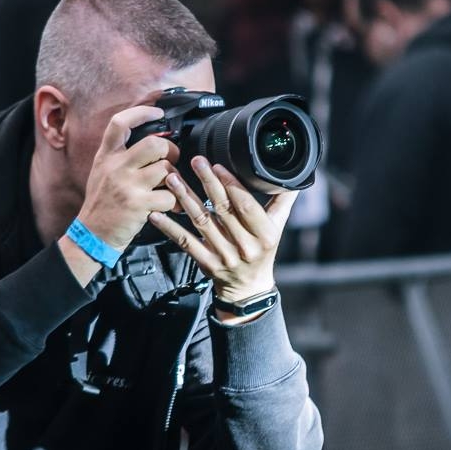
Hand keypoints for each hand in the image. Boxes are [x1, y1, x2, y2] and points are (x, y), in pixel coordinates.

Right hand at [76, 105, 180, 250]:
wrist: (93, 234)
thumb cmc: (101, 204)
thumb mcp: (101, 172)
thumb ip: (119, 155)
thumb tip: (150, 140)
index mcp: (106, 156)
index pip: (120, 123)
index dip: (141, 112)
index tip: (158, 113)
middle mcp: (115, 167)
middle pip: (154, 144)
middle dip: (170, 151)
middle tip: (170, 160)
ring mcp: (127, 186)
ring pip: (165, 169)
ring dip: (173, 178)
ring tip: (168, 187)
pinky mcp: (139, 205)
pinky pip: (168, 196)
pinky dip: (172, 202)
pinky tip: (165, 206)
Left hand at [149, 156, 297, 304]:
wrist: (248, 288)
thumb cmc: (263, 252)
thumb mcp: (277, 228)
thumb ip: (282, 201)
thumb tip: (293, 177)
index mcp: (265, 235)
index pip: (246, 205)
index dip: (231, 184)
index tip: (218, 165)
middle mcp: (245, 246)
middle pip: (222, 209)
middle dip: (207, 182)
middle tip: (195, 161)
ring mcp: (224, 256)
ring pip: (201, 222)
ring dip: (185, 198)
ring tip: (173, 179)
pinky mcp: (205, 263)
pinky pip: (185, 242)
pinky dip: (169, 227)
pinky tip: (157, 214)